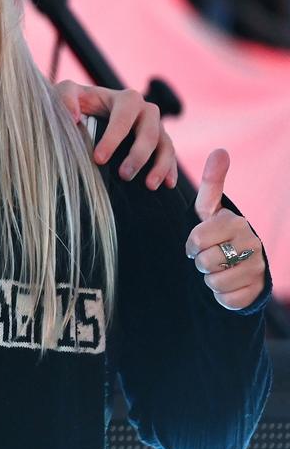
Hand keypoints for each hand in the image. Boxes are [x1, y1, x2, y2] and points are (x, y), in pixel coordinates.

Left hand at [55, 81, 176, 189]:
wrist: (88, 111)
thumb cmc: (77, 103)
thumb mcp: (64, 93)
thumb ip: (65, 97)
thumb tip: (73, 116)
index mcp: (125, 99)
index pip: (123, 118)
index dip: (113, 138)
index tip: (99, 159)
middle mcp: (145, 110)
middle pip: (150, 133)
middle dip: (138, 155)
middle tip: (124, 175)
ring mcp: (156, 126)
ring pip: (165, 144)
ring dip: (160, 165)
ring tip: (149, 185)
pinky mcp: (160, 142)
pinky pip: (170, 155)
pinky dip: (171, 169)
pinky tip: (168, 184)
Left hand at [185, 150, 265, 310]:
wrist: (238, 266)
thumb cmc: (218, 234)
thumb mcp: (209, 210)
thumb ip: (212, 182)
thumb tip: (221, 150)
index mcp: (236, 222)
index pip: (198, 238)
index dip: (192, 244)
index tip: (197, 242)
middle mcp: (252, 243)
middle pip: (205, 261)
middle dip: (200, 262)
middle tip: (209, 256)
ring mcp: (257, 267)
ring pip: (214, 281)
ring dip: (209, 278)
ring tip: (218, 268)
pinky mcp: (256, 290)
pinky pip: (226, 298)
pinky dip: (220, 295)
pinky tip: (227, 283)